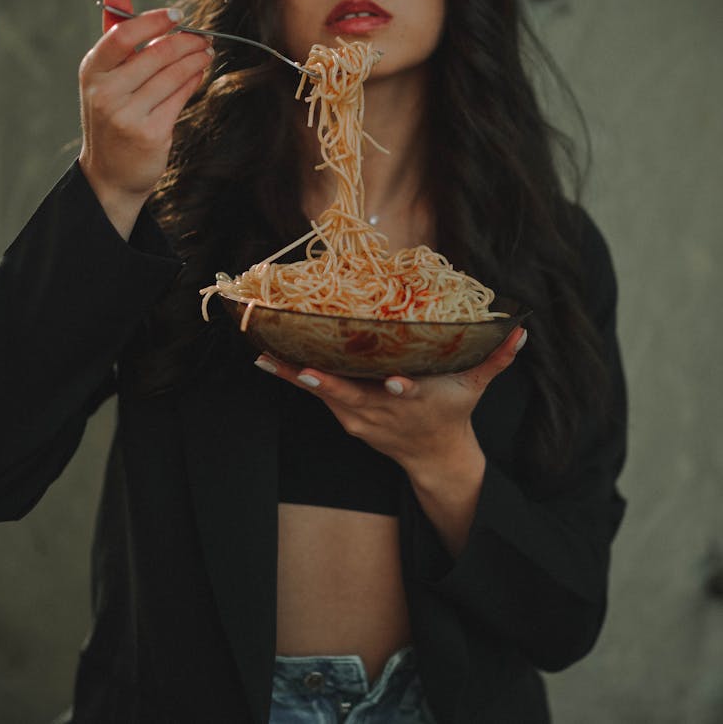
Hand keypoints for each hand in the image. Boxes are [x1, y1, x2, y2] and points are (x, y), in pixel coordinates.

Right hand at [78, 0, 212, 237]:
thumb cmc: (112, 112)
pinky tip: (201, 72)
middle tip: (204, 36)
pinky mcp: (149, 133)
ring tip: (207, 51)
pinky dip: (195, 80)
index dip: (154, 21)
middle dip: (186, 42)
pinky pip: (180, 97)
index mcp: (92, 70)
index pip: (123, 35)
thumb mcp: (105, 73)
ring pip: (173, 75)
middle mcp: (105, 92)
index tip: (178, 16)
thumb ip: (114, 29)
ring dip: (196, 59)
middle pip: (156, 54)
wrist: (110, 173)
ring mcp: (126, 115)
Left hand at [254, 324, 526, 476]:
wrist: (433, 458)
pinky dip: (293, 378)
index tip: (395, 383)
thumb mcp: (475, 386)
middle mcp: (383, 411)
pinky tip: (269, 360)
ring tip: (267, 357)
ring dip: (295, 377)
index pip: (407, 395)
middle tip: (302, 368)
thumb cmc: (452, 412)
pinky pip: (317, 395)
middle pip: (351, 396)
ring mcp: (360, 417)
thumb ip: (496, 358)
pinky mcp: (345, 417)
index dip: (400, 391)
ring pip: (325, 395)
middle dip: (326, 384)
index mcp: (415, 401)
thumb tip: (522, 330)